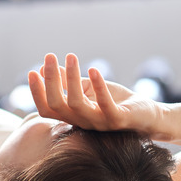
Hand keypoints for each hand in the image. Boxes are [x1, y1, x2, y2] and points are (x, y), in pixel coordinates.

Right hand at [27, 53, 163, 134]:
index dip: (37, 92)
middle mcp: (82, 122)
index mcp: (72, 116)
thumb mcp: (88, 87)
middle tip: (49, 56)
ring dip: (71, 79)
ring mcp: (99, 123)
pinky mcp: (117, 120)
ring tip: (71, 56)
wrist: (148, 116)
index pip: (47, 108)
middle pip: (57, 105)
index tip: (32, 72)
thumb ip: (69, 81)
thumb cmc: (115, 101)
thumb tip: (46, 66)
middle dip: (50, 80)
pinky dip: (98, 87)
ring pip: (76, 104)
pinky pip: (105, 106)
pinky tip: (93, 70)